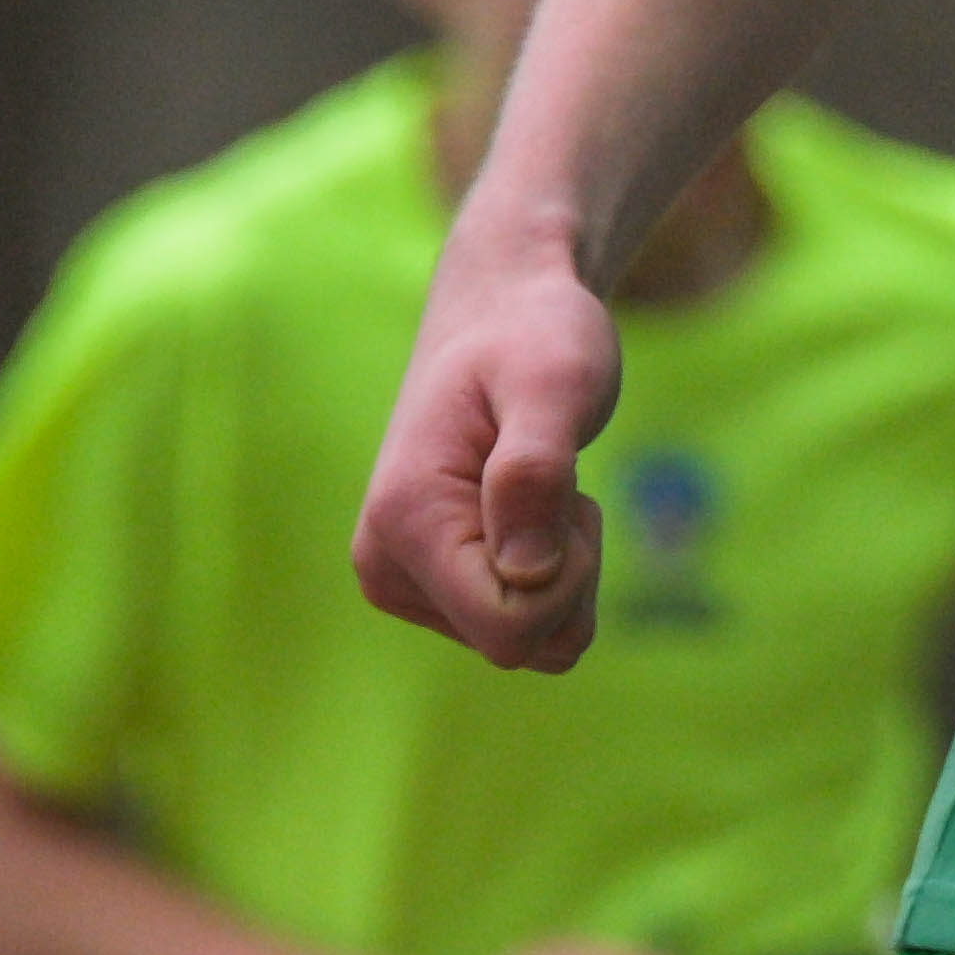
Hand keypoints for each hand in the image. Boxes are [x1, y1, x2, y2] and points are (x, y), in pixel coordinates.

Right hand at [350, 217, 620, 668]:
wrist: (504, 309)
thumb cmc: (535, 335)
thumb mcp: (555, 383)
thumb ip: (537, 471)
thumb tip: (526, 574)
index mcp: (404, 522)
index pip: (509, 631)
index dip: (567, 578)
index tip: (570, 495)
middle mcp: (385, 565)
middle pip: (518, 645)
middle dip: (568, 574)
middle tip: (560, 483)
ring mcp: (402, 580)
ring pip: (524, 641)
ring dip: (561, 573)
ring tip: (542, 487)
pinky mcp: (429, 584)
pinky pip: (519, 625)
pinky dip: (548, 576)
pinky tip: (530, 510)